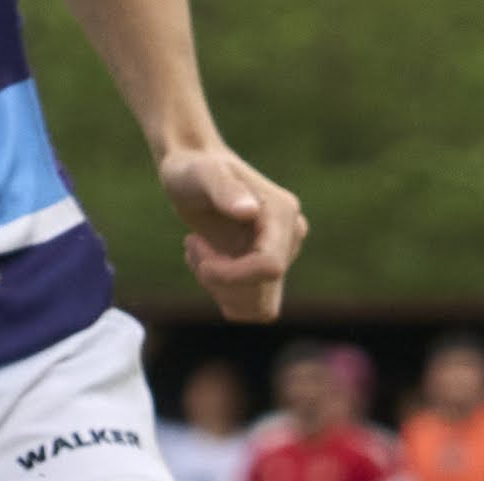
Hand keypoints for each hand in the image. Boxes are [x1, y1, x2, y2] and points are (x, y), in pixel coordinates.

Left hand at [161, 145, 304, 322]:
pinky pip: (252, 306)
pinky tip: (207, 262)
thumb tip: (249, 211)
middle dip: (222, 281)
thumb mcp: (201, 174)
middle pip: (263, 292)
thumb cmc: (192, 170)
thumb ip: (224, 188)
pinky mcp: (267, 271)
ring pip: (260, 307)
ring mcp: (282, 256)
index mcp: (283, 215)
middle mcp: (291, 238)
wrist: (192, 171)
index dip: (232, 275)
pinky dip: (224, 293)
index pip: (270, 267)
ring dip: (221, 289)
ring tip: (199, 250)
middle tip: (195, 245)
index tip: (197, 252)